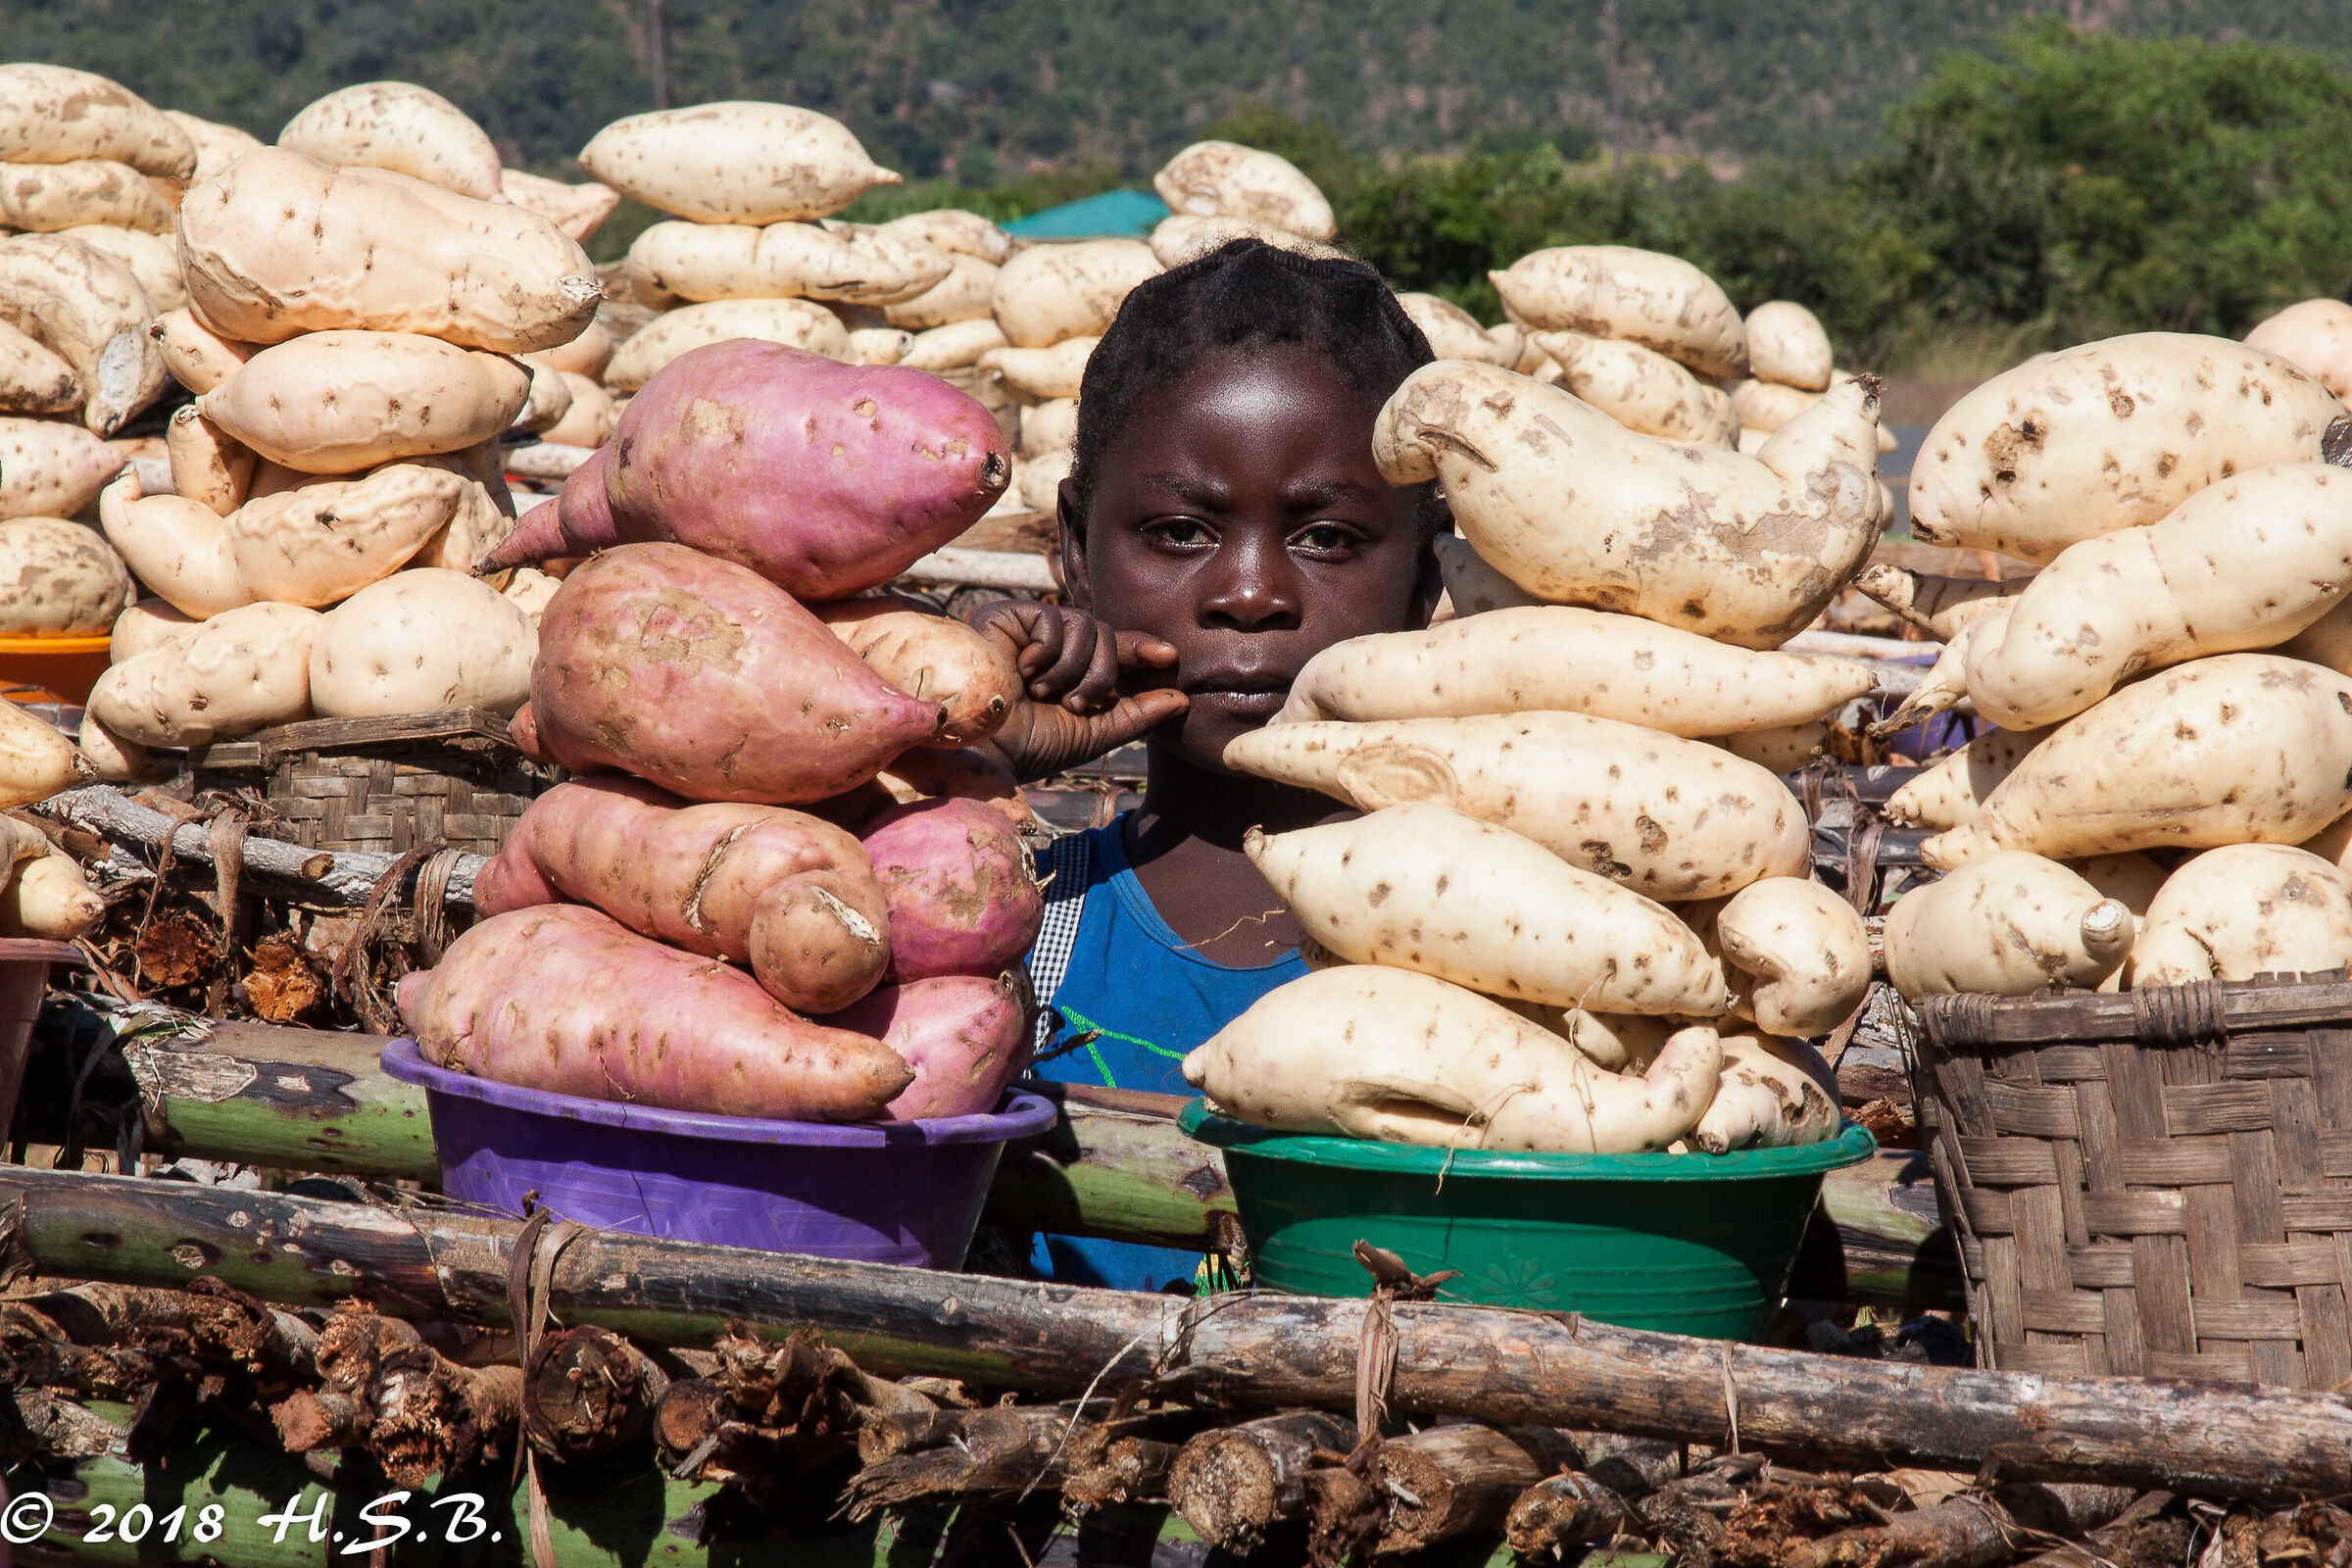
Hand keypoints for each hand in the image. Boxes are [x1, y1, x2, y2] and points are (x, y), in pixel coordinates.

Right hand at [966, 600, 1188, 781]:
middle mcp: (1058, 649)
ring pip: (1087, 625)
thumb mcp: (1094, 733)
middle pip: (1107, 634)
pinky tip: (1024, 670)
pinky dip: (1047, 651)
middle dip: (1101, 673)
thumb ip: (1138, 714)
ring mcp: (1034, 631)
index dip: (1143, 648)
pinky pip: (1055, 619)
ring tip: (1042, 692)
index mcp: (1077, 673)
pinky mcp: (1011, 615)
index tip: (1170, 657)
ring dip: (1073, 667)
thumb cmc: (1031, 745)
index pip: (1119, 650)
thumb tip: (1184, 700)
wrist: (984, 745)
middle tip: (1074, 703)